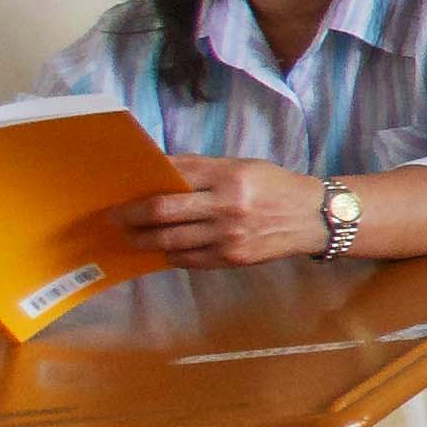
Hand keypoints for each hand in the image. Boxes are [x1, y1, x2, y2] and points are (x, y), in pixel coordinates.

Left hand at [123, 156, 329, 265]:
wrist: (313, 218)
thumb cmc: (274, 186)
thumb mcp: (242, 167)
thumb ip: (203, 170)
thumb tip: (159, 171)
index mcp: (229, 176)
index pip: (173, 179)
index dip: (142, 187)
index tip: (122, 195)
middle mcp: (226, 205)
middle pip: (162, 211)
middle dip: (130, 216)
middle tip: (113, 219)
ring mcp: (227, 235)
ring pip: (168, 240)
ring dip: (142, 239)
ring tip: (131, 237)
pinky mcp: (229, 258)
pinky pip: (186, 258)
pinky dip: (168, 254)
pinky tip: (161, 249)